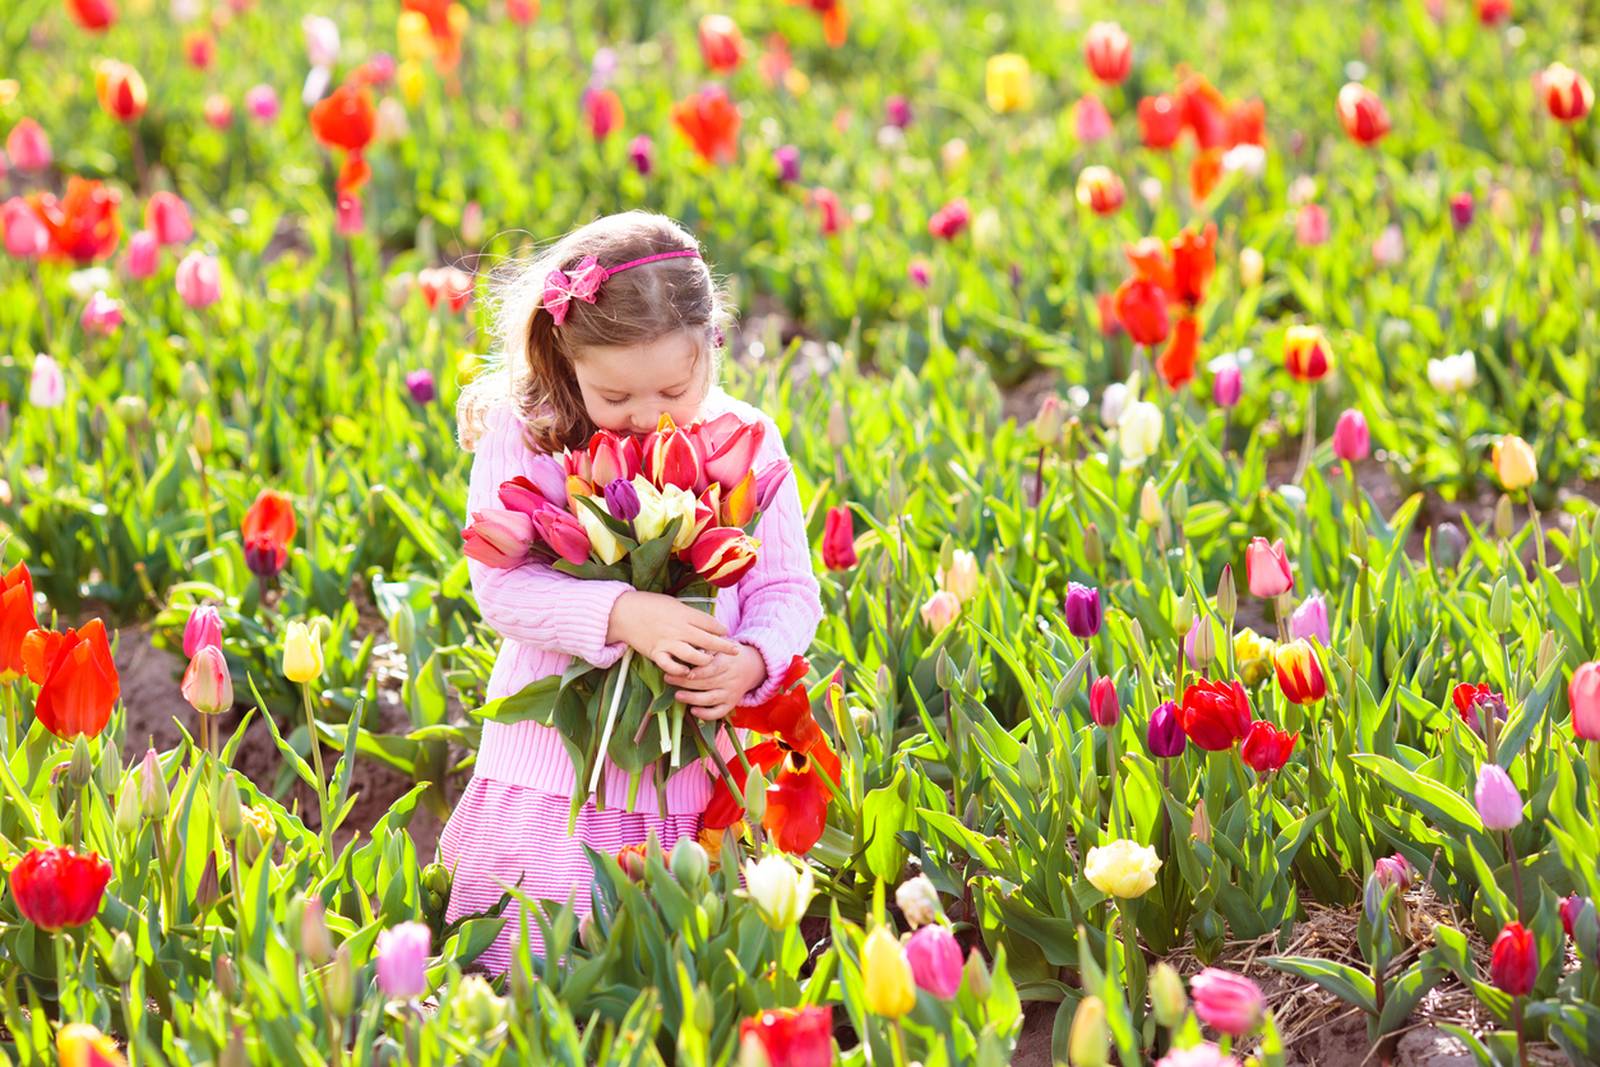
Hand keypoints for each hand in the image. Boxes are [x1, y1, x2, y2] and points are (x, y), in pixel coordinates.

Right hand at [606, 591, 741, 674]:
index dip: (721, 629)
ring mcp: (668, 642)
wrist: (623, 611)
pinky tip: (688, 672)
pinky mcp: (656, 653)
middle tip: (735, 651)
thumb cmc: (649, 604)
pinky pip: (671, 666)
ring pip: (694, 656)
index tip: (727, 633)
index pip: (710, 623)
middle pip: (708, 641)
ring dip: (705, 661)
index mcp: (684, 614)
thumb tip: (705, 621)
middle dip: (724, 647)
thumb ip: (688, 613)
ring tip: (710, 662)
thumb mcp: (672, 603)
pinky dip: (680, 670)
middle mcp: (679, 629)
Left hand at [665, 643, 767, 720]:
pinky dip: (706, 714)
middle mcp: (730, 679)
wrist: (752, 667)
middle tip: (668, 678)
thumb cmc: (729, 654)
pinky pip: (718, 712)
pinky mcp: (730, 704)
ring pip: (710, 698)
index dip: (698, 671)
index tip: (683, 670)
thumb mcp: (722, 645)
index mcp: (727, 662)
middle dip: (686, 682)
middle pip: (706, 683)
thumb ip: (707, 647)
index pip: (712, 668)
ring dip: (692, 698)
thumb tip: (690, 648)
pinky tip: (693, 711)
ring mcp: (730, 693)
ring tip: (677, 695)